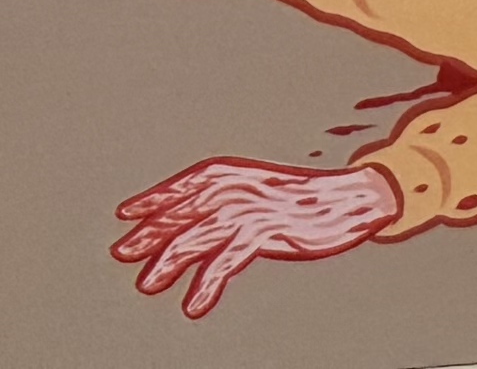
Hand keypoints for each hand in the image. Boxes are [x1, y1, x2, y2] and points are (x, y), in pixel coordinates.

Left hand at [112, 156, 400, 319]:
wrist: (354, 199)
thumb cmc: (307, 202)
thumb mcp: (263, 197)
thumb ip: (229, 208)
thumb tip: (192, 229)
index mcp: (238, 173)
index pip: (185, 184)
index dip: (154, 198)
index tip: (125, 214)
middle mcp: (240, 185)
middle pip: (184, 210)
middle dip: (151, 233)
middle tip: (122, 253)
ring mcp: (254, 207)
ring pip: (199, 234)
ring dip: (170, 260)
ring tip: (148, 284)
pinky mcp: (269, 229)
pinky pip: (229, 259)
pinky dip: (208, 283)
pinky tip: (194, 304)